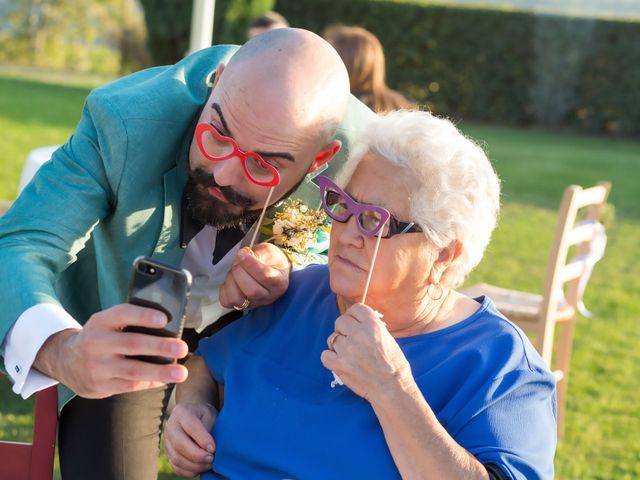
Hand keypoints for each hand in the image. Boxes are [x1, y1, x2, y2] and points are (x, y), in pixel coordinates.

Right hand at [33, 304, 188, 397]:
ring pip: (134, 371)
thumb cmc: (99, 337)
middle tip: (183, 347)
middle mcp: (96, 343)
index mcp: (100, 322)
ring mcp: (97, 367)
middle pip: (132, 344)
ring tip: (181, 373)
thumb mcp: (106, 323)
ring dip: (161, 372)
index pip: (122, 314)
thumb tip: (168, 327)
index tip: (164, 319)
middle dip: (160, 346)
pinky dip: (150, 382)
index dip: (143, 316)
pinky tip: (165, 379)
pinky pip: (130, 386)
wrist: (65, 361)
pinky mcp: (100, 386)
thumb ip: (129, 321)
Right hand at [164, 402, 217, 476]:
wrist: (195, 415)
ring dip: (195, 465)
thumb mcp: (210, 415)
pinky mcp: (168, 454)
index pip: (190, 427)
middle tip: (212, 458)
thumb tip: (209, 449)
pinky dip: (189, 471)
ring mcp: (167, 441)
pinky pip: (176, 467)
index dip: (202, 439)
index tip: (213, 448)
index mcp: (181, 412)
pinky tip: (201, 468)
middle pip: (180, 445)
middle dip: (197, 455)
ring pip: (177, 458)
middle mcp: (170, 426)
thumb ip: (208, 429)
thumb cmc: (205, 415)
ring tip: (209, 464)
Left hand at [219, 243, 290, 309]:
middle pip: (251, 291)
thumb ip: (258, 254)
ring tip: (233, 270)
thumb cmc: (271, 260)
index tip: (243, 254)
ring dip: (231, 281)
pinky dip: (225, 289)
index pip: (265, 277)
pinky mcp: (241, 306)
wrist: (271, 268)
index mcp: (279, 282)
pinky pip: (227, 302)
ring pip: (237, 299)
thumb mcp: (269, 251)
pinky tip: (231, 280)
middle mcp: (268, 297)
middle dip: (240, 272)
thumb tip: (243, 256)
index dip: (251, 265)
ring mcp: (254, 303)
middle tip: (238, 261)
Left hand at [320, 303, 412, 401]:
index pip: (356, 308)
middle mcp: (359, 334)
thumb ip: (373, 327)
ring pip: (332, 338)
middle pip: (340, 321)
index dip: (353, 315)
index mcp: (373, 326)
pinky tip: (339, 362)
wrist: (392, 388)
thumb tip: (359, 321)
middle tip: (350, 339)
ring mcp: (347, 349)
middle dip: (344, 329)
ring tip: (349, 355)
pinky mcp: (339, 364)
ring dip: (339, 345)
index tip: (354, 322)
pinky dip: (330, 358)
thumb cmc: (394, 365)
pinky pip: (325, 355)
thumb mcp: (388, 338)